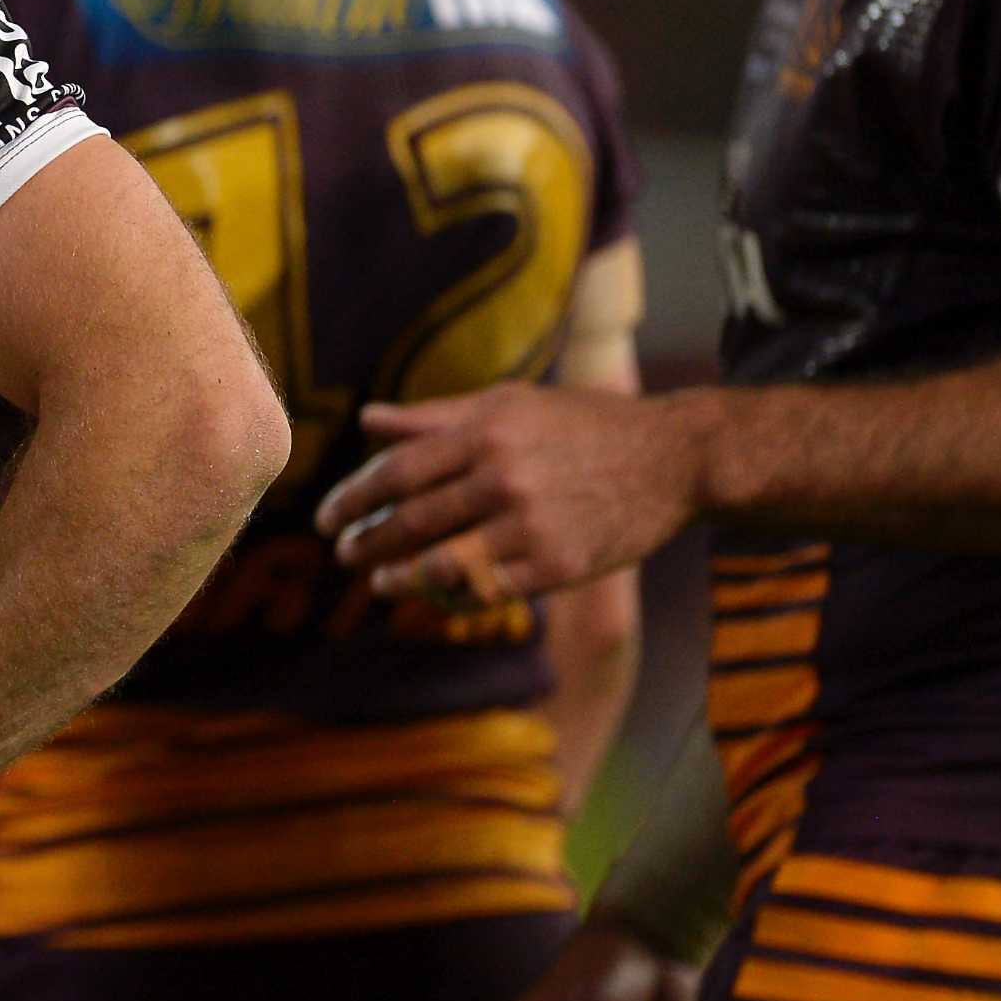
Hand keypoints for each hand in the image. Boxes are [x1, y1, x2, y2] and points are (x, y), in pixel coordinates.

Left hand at [314, 383, 705, 600]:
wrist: (674, 458)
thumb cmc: (582, 425)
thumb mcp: (509, 404)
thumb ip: (435, 416)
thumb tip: (368, 421)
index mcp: (486, 431)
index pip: (397, 471)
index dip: (353, 498)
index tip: (327, 517)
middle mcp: (504, 477)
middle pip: (411, 519)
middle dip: (366, 541)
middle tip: (342, 552)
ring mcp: (533, 525)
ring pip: (444, 563)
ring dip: (401, 577)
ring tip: (379, 581)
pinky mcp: (561, 566)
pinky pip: (489, 591)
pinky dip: (452, 596)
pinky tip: (434, 594)